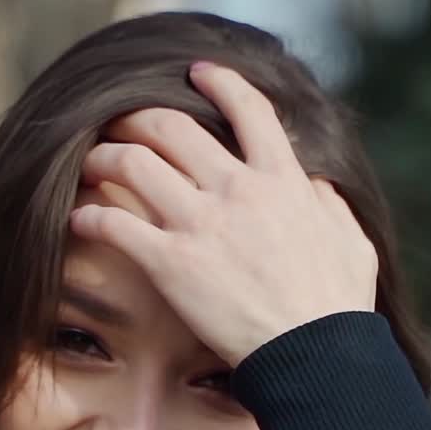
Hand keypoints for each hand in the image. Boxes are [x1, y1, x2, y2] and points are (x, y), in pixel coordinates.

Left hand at [69, 61, 377, 366]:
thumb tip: (315, 185)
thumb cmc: (338, 309)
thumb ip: (327, 205)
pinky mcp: (171, 263)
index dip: (218, 82)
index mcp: (282, 180)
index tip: (196, 73)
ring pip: (133, 164)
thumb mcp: (351, 243)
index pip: (248, 109)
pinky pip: (115, 225)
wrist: (315, 356)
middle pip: (170, 125)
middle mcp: (237, 190)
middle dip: (137, 116)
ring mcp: (201, 224)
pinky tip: (79, 220)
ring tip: (89, 164)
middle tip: (119, 123)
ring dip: (104, 158)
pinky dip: (90, 218)